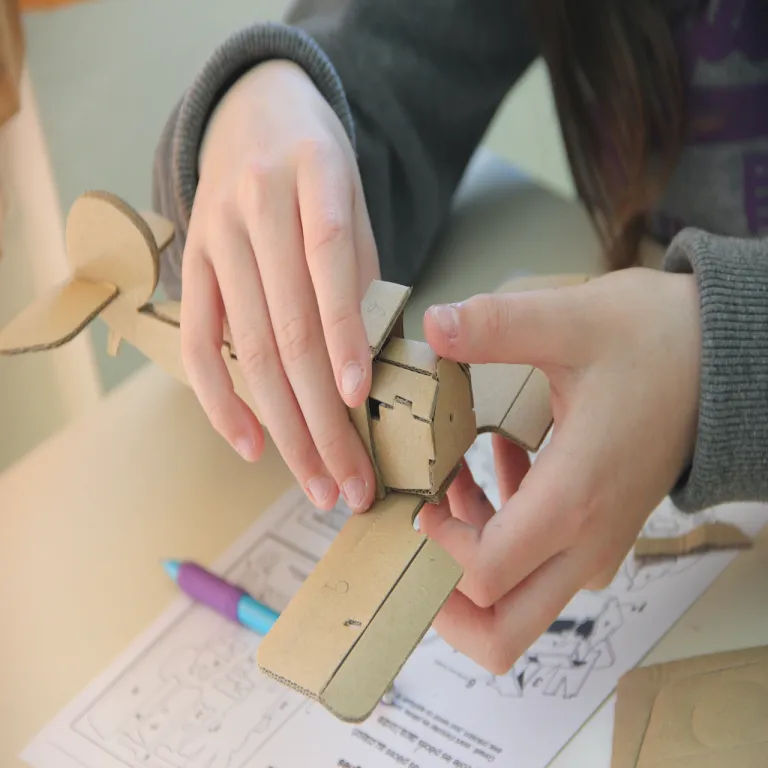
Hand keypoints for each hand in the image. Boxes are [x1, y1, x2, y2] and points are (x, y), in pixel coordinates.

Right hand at [180, 60, 378, 511]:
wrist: (252, 112)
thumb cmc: (319, 167)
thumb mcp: (355, 199)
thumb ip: (361, 273)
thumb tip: (374, 365)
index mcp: (316, 174)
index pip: (328, 264)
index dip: (343, 337)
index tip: (359, 403)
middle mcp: (258, 204)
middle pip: (288, 328)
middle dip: (322, 416)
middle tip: (350, 482)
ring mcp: (216, 236)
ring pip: (249, 348)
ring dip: (284, 426)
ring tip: (316, 482)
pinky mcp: (191, 262)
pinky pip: (197, 342)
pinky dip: (221, 400)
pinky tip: (250, 446)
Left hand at [418, 267, 701, 672]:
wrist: (725, 359)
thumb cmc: (657, 342)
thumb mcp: (572, 321)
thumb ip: (497, 325)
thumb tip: (434, 325)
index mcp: (573, 503)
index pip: (485, 577)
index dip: (435, 549)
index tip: (421, 497)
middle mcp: (585, 541)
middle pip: (503, 631)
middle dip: (446, 603)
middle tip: (416, 538)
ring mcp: (595, 542)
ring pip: (518, 598)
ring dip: (470, 555)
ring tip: (449, 480)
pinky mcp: (598, 527)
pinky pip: (539, 560)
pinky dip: (502, 529)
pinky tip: (492, 461)